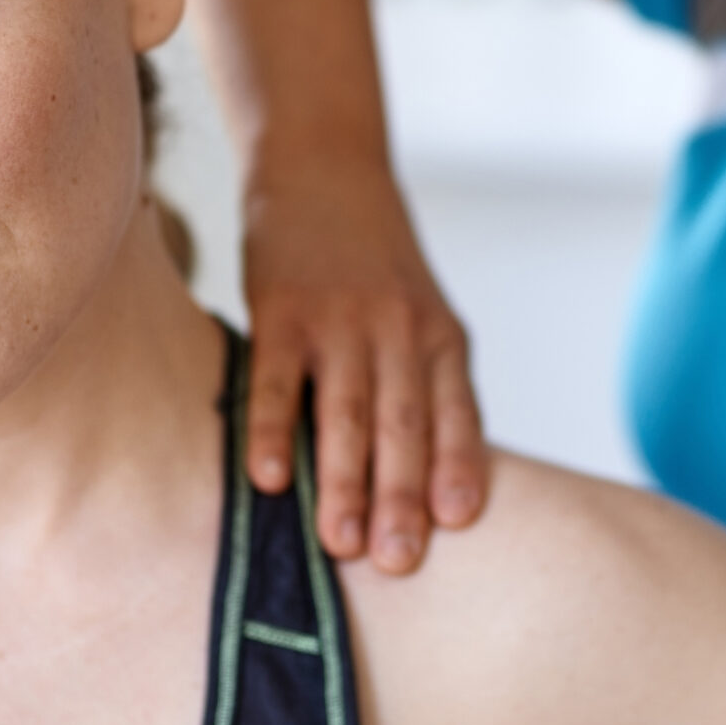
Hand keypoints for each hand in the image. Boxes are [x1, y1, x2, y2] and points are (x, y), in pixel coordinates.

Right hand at [240, 160, 487, 572]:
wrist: (324, 161)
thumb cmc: (374, 258)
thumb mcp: (420, 311)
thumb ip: (425, 383)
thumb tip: (427, 483)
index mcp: (441, 337)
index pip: (456, 414)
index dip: (457, 469)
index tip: (456, 525)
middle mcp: (398, 330)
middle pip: (404, 425)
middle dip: (401, 498)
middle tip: (396, 562)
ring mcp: (339, 319)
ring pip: (345, 413)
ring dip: (342, 482)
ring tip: (337, 546)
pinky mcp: (281, 309)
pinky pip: (278, 381)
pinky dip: (275, 431)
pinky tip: (268, 480)